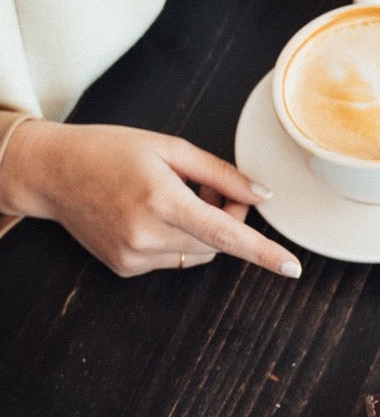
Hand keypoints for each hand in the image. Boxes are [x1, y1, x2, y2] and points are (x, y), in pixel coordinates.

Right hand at [0, 119, 300, 278]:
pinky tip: (150, 217)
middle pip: (219, 242)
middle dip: (227, 218)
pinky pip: (175, 260)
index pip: (225, 233)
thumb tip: (262, 196)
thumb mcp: (168, 148)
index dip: (263, 252)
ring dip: (203, 232)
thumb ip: (220, 174)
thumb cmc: (110, 151)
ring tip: (174, 199)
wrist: (51, 172)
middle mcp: (147, 235)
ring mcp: (135, 256)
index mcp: (161, 200)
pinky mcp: (127, 268)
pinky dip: (177, 241)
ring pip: (201, 254)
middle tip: (210, 189)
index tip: (293, 268)